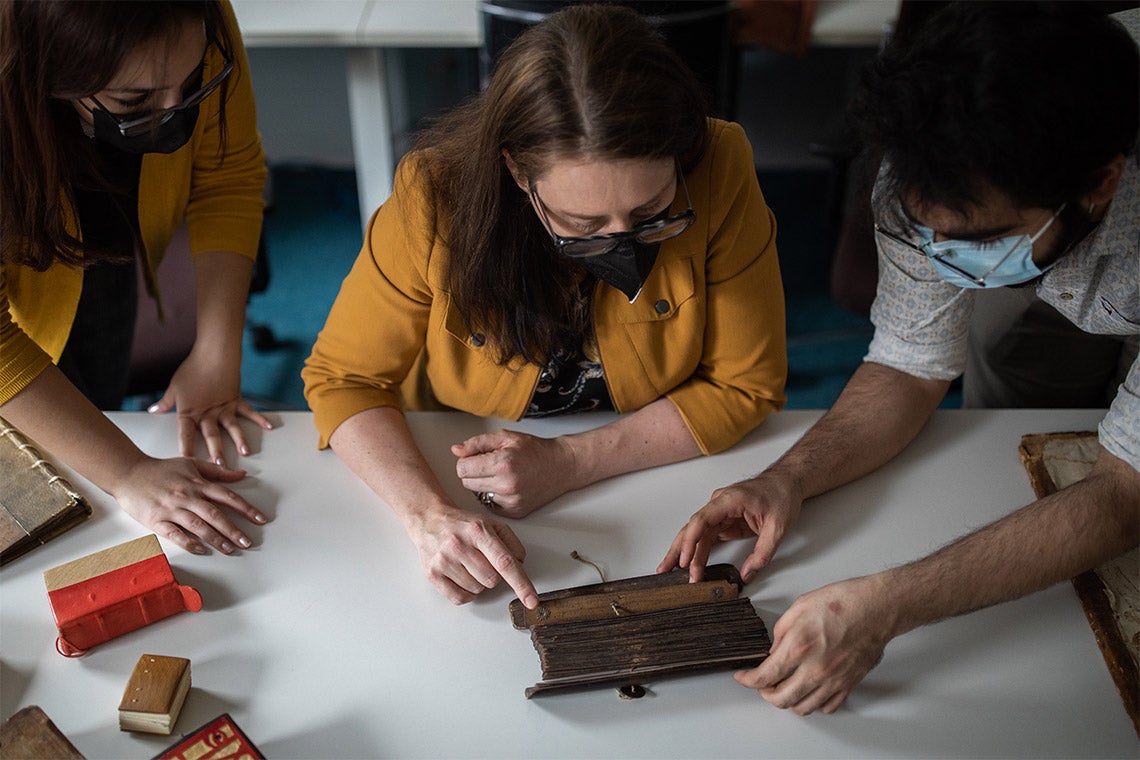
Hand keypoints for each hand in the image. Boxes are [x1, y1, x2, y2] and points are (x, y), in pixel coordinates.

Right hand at [110, 456, 267, 554]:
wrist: (128, 473)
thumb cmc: (160, 469)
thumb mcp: (191, 464)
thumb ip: (217, 471)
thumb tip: (242, 476)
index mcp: (197, 483)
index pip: (227, 496)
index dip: (246, 508)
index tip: (260, 519)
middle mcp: (187, 496)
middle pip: (215, 514)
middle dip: (233, 529)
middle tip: (248, 542)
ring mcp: (171, 509)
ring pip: (198, 526)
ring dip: (216, 539)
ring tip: (231, 549)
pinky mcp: (156, 520)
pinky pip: (175, 534)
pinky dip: (189, 543)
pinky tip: (202, 550)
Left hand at [148, 349, 272, 464]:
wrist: (213, 354)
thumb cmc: (192, 369)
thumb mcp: (174, 388)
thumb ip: (165, 402)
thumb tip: (154, 410)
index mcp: (190, 411)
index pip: (185, 434)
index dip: (185, 448)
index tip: (186, 462)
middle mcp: (208, 413)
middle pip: (211, 435)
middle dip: (216, 452)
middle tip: (221, 466)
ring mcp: (224, 407)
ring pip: (232, 427)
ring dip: (239, 440)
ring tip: (245, 453)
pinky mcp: (236, 399)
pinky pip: (249, 411)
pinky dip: (259, 419)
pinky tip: (269, 427)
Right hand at [406, 505, 538, 607]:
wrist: (429, 520)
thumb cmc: (463, 525)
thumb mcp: (492, 525)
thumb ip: (511, 543)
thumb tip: (520, 565)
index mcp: (478, 531)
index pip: (505, 562)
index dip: (521, 584)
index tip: (531, 600)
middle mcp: (459, 545)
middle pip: (492, 580)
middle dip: (493, 575)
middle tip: (482, 560)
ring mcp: (444, 561)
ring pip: (477, 590)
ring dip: (478, 582)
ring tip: (468, 565)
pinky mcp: (432, 574)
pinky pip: (460, 598)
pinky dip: (466, 593)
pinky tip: (461, 576)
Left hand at [451, 430, 578, 517]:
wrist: (561, 466)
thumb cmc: (535, 450)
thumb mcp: (506, 437)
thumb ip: (477, 443)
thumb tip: (456, 450)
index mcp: (502, 463)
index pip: (462, 469)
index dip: (465, 461)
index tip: (474, 458)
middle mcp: (506, 485)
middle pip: (466, 483)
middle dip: (473, 473)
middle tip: (489, 465)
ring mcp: (511, 501)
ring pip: (477, 495)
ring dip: (483, 485)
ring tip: (500, 475)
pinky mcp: (515, 512)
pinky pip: (490, 505)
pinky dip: (494, 496)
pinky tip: (507, 486)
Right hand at [657, 472, 801, 582]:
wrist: (787, 482)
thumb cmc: (781, 495)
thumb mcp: (778, 528)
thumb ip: (762, 553)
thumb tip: (747, 574)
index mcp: (730, 500)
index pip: (702, 520)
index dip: (690, 542)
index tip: (684, 560)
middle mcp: (719, 504)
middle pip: (692, 528)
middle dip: (677, 550)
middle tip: (665, 569)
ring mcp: (720, 512)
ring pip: (696, 534)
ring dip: (685, 554)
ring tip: (671, 572)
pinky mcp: (724, 521)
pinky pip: (706, 537)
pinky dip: (697, 552)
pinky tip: (689, 564)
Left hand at [735, 575, 894, 714]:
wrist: (877, 608)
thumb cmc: (843, 602)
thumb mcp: (800, 607)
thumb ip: (781, 632)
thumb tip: (773, 651)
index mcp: (799, 647)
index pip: (764, 677)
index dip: (747, 680)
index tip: (743, 677)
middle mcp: (815, 669)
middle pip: (780, 699)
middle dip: (765, 694)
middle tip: (762, 684)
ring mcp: (833, 680)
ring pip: (802, 707)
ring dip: (787, 701)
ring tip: (783, 687)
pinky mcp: (848, 684)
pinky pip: (826, 707)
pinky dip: (813, 703)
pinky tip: (808, 690)